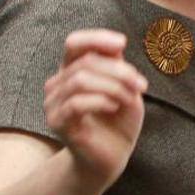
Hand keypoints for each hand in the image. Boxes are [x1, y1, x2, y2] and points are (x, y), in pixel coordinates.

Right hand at [43, 29, 146, 183]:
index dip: (96, 38)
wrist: (112, 156)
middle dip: (119, 71)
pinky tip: (115, 107)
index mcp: (72, 70)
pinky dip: (101, 101)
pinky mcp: (56, 122)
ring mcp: (53, 103)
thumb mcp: (126, 87)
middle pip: (86, 62)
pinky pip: (76, 103)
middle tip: (141, 85)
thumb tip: (117, 44)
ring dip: (113, 87)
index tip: (122, 43)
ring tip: (129, 99)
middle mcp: (58, 83)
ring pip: (80, 80)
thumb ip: (118, 65)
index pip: (74, 43)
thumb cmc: (119, 121)